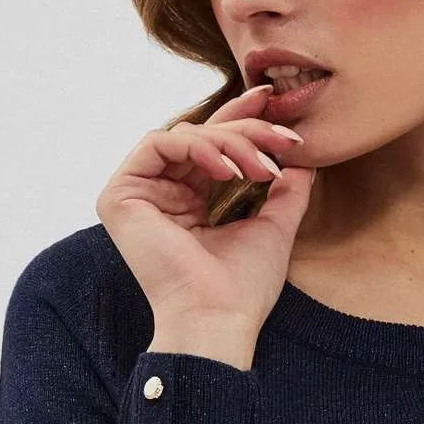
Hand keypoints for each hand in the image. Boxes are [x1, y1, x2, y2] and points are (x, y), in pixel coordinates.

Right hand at [96, 81, 317, 341]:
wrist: (218, 320)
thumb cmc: (242, 287)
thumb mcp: (273, 227)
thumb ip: (286, 191)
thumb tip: (305, 159)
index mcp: (188, 202)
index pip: (212, 148)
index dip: (242, 120)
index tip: (274, 103)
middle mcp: (159, 194)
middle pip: (201, 136)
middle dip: (247, 128)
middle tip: (284, 140)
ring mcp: (137, 195)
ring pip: (184, 135)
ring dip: (230, 142)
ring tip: (261, 168)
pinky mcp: (119, 196)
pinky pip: (159, 143)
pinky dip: (198, 148)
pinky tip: (229, 171)